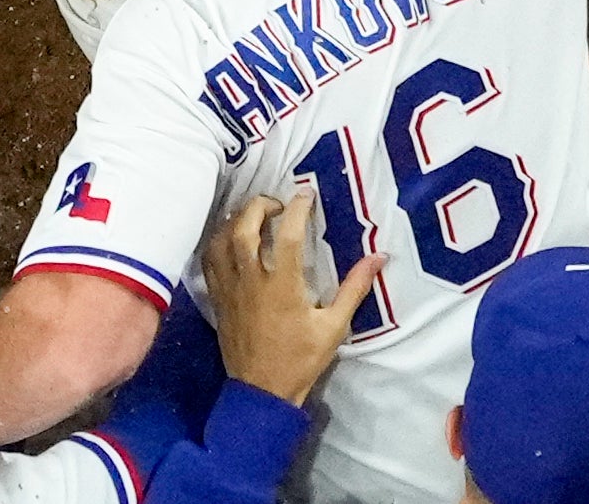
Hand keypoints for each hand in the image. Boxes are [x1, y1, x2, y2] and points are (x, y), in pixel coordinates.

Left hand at [201, 195, 382, 406]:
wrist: (262, 393)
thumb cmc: (300, 360)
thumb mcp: (334, 327)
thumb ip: (354, 288)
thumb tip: (379, 257)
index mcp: (283, 287)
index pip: (287, 235)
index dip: (296, 209)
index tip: (306, 195)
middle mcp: (252, 283)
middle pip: (243, 229)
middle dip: (259, 206)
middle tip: (277, 205)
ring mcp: (230, 291)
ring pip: (220, 243)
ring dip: (235, 221)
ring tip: (252, 216)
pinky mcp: (218, 301)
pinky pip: (209, 264)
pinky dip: (217, 244)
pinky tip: (230, 240)